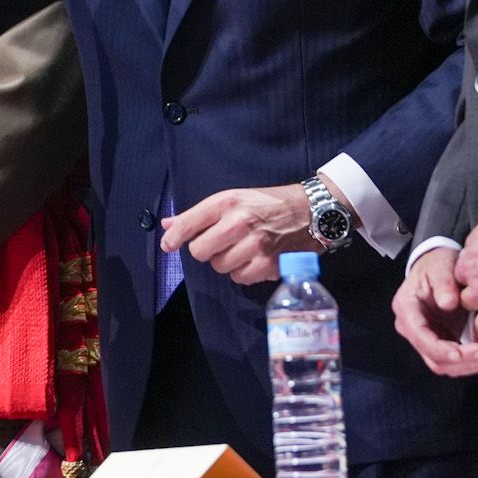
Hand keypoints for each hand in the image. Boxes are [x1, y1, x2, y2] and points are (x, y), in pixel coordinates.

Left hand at [161, 183, 330, 284]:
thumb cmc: (267, 203)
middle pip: (199, 252)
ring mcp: (254, 246)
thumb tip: (167, 225)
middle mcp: (238, 223)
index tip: (169, 245)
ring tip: (242, 248)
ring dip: (226, 261)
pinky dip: (243, 272)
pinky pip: (239, 278)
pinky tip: (254, 258)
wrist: (310, 211)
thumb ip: (198, 214)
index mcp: (226, 203)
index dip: (173, 238)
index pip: (188, 224)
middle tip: (220, 242)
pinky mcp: (268, 264)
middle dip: (206, 250)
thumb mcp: (232, 199)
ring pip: (219, 267)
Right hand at [392, 245, 477, 376]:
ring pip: (442, 364)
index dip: (441, 349)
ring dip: (466, 365)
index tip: (461, 352)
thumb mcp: (440, 267)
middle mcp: (411, 327)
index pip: (420, 336)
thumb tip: (448, 303)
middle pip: (432, 357)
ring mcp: (424, 336)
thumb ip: (444, 284)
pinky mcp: (438, 341)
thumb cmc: (436, 265)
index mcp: (407, 308)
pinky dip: (468, 362)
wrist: (438, 267)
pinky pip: (451, 361)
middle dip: (460, 361)